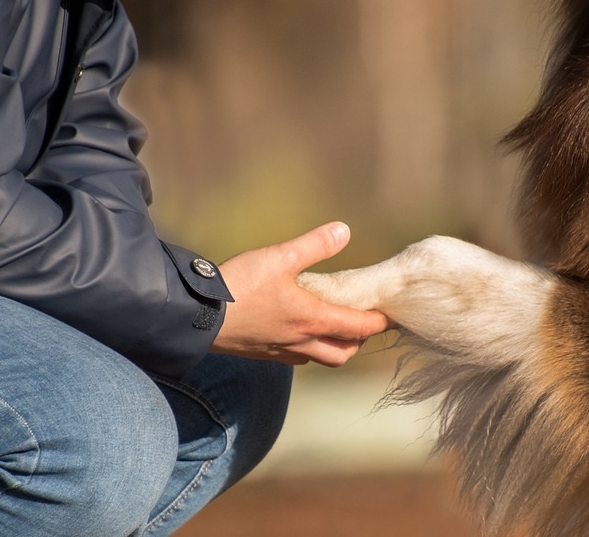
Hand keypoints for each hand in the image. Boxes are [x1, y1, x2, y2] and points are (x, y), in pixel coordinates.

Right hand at [212, 222, 391, 365]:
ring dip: (333, 346)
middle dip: (358, 340)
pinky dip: (307, 347)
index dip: (379, 322)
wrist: (196, 316)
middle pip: (342, 353)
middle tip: (363, 322)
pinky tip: (298, 330)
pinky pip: (295, 357)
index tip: (392, 315)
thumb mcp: (279, 257)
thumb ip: (314, 245)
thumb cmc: (239, 287)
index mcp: (312, 320)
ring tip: (334, 326)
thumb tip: (343, 231)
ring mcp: (281, 351)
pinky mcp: (262, 353)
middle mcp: (301, 342)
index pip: (359, 328)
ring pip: (319, 358)